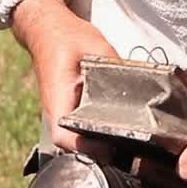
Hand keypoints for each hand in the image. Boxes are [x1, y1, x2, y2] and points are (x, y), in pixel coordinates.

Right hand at [11, 0, 118, 155]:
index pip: (64, 136)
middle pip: (72, 147)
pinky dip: (95, 137)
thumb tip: (138, 86)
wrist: (48, 33)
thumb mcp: (97, 47)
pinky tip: (117, 135)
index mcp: (58, 99)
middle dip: (98, 153)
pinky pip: (78, 132)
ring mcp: (60, 115)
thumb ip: (115, 70)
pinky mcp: (67, 113)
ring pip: (75, 143)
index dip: (86, 149)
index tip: (110, 149)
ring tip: (127, 150)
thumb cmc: (67, 39)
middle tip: (129, 154)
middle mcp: (56, 112)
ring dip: (97, 148)